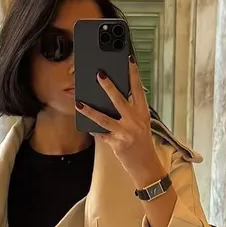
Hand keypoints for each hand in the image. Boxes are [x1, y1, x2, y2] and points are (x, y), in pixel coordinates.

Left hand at [76, 58, 167, 190]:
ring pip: (104, 119)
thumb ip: (129, 111)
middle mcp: (135, 122)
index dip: (134, 74)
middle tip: (99, 74)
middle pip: (120, 100)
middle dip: (108, 87)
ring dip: (90, 110)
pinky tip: (84, 123)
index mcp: (143, 113)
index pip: (138, 90)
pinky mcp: (117, 144)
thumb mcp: (141, 124)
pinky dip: (93, 129)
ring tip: (79, 103)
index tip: (129, 60)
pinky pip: (101, 134)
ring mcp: (126, 133)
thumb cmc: (142, 143)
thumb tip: (110, 97)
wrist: (146, 166)